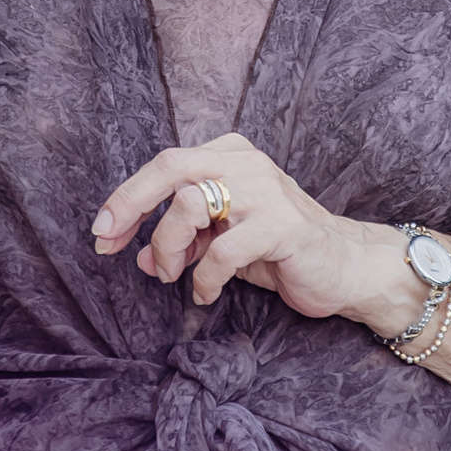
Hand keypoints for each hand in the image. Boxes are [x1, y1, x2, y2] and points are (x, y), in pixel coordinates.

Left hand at [91, 131, 395, 326]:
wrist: (346, 266)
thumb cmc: (281, 250)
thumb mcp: (223, 241)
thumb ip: (184, 241)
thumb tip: (140, 256)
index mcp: (230, 156)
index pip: (166, 164)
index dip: (127, 197)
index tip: (104, 231)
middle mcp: (247, 164)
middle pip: (171, 167)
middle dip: (129, 205)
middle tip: (109, 242)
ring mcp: (267, 191)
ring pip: (190, 206)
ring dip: (169, 249)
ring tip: (174, 277)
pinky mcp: (283, 225)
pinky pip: (222, 251)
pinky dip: (204, 279)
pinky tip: (206, 293)